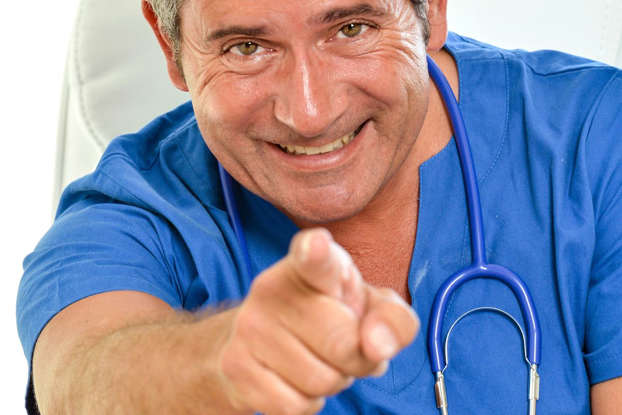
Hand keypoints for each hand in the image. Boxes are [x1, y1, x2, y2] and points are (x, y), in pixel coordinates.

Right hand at [216, 228, 419, 413]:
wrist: (262, 341)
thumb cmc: (329, 316)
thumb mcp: (370, 308)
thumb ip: (393, 319)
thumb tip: (378, 347)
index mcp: (311, 265)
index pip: (314, 258)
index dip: (318, 251)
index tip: (318, 244)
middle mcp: (272, 288)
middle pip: (343, 343)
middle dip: (358, 359)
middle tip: (348, 349)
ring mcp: (249, 327)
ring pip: (320, 381)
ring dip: (332, 382)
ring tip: (318, 360)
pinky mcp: (235, 366)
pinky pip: (294, 406)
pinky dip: (307, 402)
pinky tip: (295, 379)